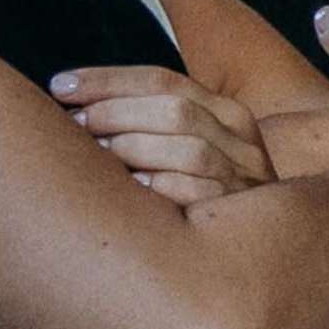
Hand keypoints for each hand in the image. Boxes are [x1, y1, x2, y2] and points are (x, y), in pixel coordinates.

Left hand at [46, 64, 281, 213]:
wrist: (268, 248)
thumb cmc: (205, 193)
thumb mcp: (193, 148)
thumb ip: (154, 124)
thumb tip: (78, 107)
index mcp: (225, 112)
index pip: (162, 81)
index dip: (107, 80)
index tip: (61, 86)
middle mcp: (241, 140)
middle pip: (174, 110)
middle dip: (116, 112)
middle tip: (74, 124)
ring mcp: (245, 178)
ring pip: (188, 150)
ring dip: (135, 148)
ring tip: (96, 155)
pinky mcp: (241, 215)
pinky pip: (200, 195)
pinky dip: (163, 188)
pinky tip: (131, 189)